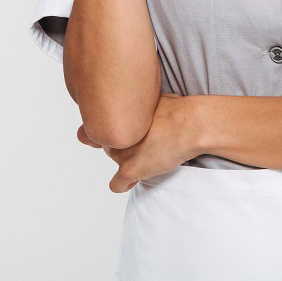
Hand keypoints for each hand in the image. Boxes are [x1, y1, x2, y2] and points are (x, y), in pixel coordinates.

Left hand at [75, 93, 202, 192]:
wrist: (190, 124)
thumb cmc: (174, 108)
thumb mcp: (147, 96)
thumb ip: (133, 103)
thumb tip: (133, 101)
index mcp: (113, 115)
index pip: (91, 127)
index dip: (106, 128)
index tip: (119, 129)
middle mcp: (111, 134)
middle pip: (106, 142)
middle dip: (120, 142)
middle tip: (141, 140)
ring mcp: (119, 153)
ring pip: (114, 160)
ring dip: (126, 159)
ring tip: (146, 155)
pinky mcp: (130, 170)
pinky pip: (116, 185)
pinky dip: (124, 183)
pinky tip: (134, 178)